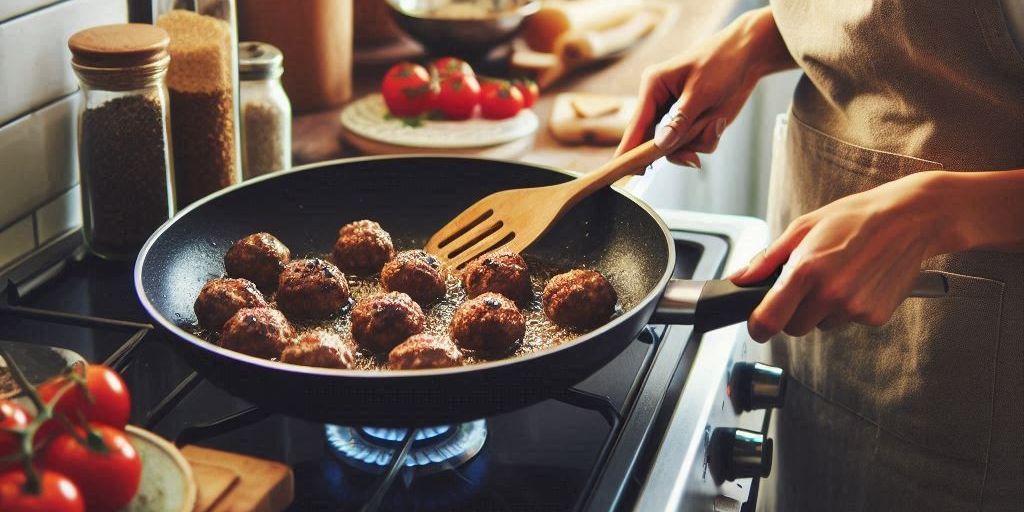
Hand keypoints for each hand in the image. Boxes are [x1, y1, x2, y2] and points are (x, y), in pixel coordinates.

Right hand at [616, 7, 794, 166]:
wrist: (749, 55)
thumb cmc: (722, 62)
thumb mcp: (701, 92)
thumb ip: (680, 120)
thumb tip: (661, 144)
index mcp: (654, 86)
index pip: (636, 123)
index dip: (629, 148)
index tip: (620, 169)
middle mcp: (659, 102)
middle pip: (653, 141)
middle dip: (676, 149)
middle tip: (691, 157)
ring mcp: (675, 115)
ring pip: (676, 147)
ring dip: (697, 142)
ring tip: (716, 123)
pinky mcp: (691, 123)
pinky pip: (693, 145)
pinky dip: (707, 139)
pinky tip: (719, 122)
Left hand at [730, 172, 960, 340]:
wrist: (910, 218)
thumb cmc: (855, 218)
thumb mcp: (803, 227)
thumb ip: (767, 259)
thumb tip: (739, 279)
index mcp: (806, 270)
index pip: (769, 320)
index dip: (757, 326)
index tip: (757, 323)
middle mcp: (830, 293)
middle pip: (793, 328)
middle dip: (792, 312)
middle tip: (806, 285)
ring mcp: (855, 308)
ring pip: (821, 325)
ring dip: (822, 309)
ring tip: (838, 275)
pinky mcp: (875, 316)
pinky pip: (848, 321)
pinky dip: (848, 308)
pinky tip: (859, 281)